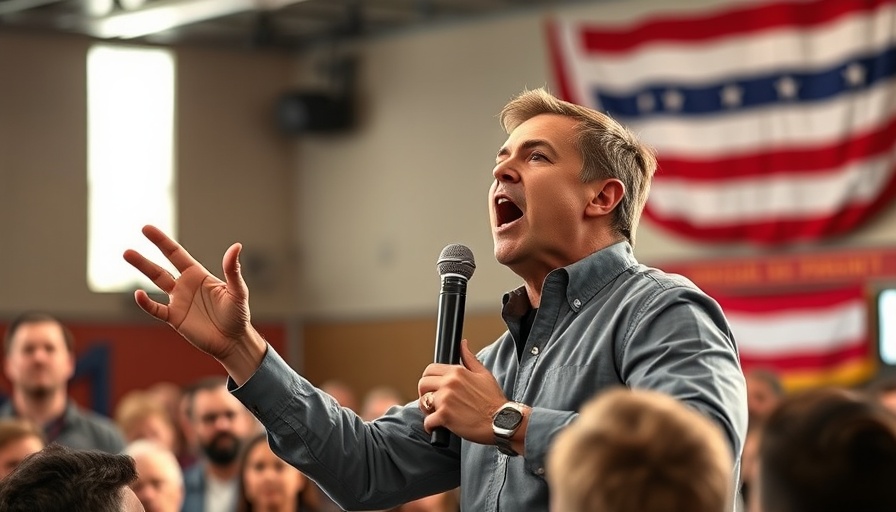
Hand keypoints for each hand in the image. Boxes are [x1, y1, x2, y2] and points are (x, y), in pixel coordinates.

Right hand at [123, 225, 265, 382]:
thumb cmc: (237, 314)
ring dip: (142, 270)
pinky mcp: (174, 318)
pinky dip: (147, 303)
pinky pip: (156, 309)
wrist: (232, 340)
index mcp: (198, 275)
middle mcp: (185, 285)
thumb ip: (233, 270)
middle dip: (144, 259)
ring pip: (155, 283)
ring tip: (127, 256)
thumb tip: (236, 246)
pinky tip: (139, 294)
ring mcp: (178, 301)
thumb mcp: (237, 291)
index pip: (176, 254)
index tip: (146, 229)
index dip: (162, 242)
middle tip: (126, 249)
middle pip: (160, 268)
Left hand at [417, 340, 506, 444]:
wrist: (502, 421)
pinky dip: (431, 426)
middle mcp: (449, 383)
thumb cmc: (494, 400)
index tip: (433, 388)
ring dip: (427, 410)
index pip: (430, 369)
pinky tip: (439, 427)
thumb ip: (469, 358)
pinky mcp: (445, 416)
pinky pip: (427, 421)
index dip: (429, 379)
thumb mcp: (484, 374)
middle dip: (425, 394)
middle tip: (432, 402)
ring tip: (437, 414)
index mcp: (457, 372)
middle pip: (422, 384)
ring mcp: (445, 399)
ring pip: (423, 402)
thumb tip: (463, 344)